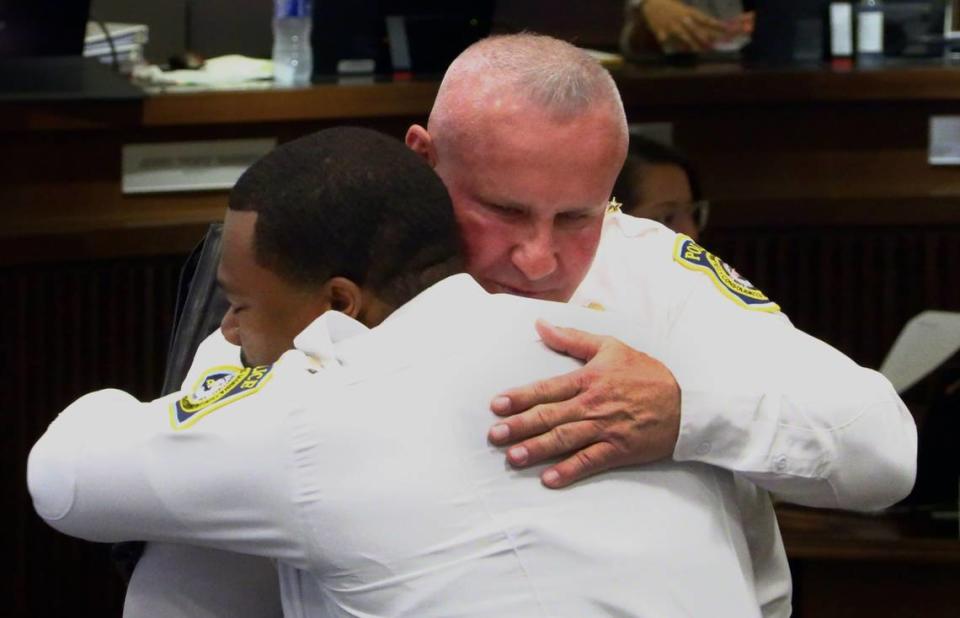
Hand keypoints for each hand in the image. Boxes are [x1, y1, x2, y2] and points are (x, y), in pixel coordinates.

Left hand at [487, 320, 680, 487]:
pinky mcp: (619, 450)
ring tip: (514, 457)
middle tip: (495, 435)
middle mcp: (593, 404)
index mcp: (589, 378)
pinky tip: (550, 479)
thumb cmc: (646, 373)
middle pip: (550, 415)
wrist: (686, 405)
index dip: (520, 397)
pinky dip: (569, 471)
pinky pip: (590, 461)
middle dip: (520, 426)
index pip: (547, 388)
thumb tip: (540, 325)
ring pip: (566, 439)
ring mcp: (606, 428)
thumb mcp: (611, 347)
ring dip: (538, 449)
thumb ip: (572, 338)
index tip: (497, 405)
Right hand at [637, 0, 727, 51]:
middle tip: (712, 46)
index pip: (704, 18)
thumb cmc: (670, 7)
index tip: (725, 28)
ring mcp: (671, 25)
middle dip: (704, 38)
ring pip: (683, 36)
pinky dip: (670, 46)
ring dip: (690, 44)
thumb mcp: (683, 10)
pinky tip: (674, 52)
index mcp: (688, 11)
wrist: (651, 3)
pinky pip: (667, 41)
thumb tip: (706, 30)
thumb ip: (693, 20)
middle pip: (695, 29)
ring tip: (697, 51)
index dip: (715, 24)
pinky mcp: (660, 31)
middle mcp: (681, 18)